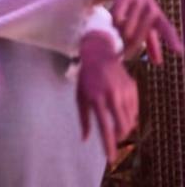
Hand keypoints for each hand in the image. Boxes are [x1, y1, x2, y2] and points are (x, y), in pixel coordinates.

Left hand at [77, 31, 137, 162]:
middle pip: (122, 127)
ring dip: (124, 126)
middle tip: (113, 136)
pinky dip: (130, 115)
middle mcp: (112, 95)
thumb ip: (83, 119)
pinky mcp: (132, 87)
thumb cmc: (86, 79)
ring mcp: (124, 91)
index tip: (110, 159)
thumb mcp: (80, 97)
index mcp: (96, 98)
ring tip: (115, 120)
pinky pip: (135, 110)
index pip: (104, 127)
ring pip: (130, 120)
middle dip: (119, 136)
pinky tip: (121, 110)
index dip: (108, 145)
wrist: (99, 56)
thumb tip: (84, 139)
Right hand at [92, 0, 182, 63]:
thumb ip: (152, 42)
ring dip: (120, 31)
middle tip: (122, 44)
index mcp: (158, 16)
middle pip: (140, 33)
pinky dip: (114, 21)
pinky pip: (118, 15)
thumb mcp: (147, 23)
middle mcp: (150, 7)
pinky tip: (111, 22)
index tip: (179, 52)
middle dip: (130, 41)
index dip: (172, 40)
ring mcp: (138, 0)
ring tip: (114, 31)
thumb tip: (158, 63)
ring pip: (127, 25)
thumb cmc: (139, 7)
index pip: (167, 29)